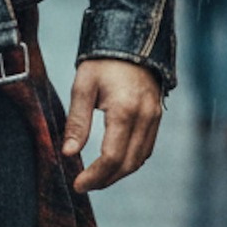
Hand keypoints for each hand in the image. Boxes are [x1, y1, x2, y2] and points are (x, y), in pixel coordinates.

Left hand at [62, 59, 163, 191]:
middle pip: (128, 163)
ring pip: (140, 159)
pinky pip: (147, 148)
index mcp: (125, 110)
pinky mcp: (157, 116)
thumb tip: (69, 153)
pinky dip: (130, 160)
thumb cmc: (102, 62)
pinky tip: (113, 162)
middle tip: (84, 185)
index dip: (95, 176)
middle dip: (105, 180)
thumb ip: (77, 122)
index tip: (78, 185)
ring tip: (96, 177)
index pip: (112, 157)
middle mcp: (145, 117)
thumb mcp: (83, 87)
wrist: (130, 41)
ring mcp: (154, 117)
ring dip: (118, 173)